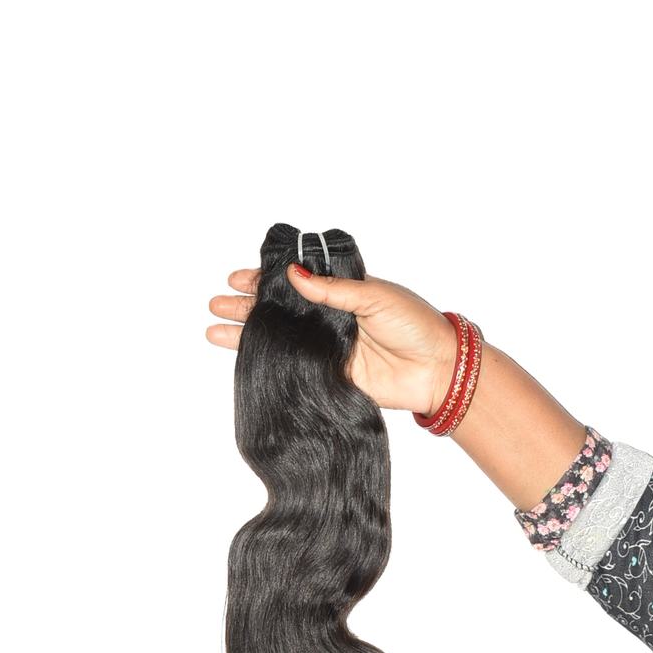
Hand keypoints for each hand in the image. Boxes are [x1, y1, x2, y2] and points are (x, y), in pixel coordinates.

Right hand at [206, 263, 460, 413]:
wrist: (438, 371)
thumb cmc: (416, 325)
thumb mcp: (375, 296)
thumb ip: (332, 290)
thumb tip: (292, 274)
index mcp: (342, 293)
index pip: (296, 282)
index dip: (266, 279)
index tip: (238, 278)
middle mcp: (330, 320)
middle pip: (280, 311)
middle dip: (247, 308)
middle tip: (216, 304)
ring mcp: (327, 350)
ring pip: (281, 340)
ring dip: (248, 337)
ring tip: (214, 331)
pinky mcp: (330, 377)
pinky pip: (294, 369)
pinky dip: (270, 365)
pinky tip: (245, 360)